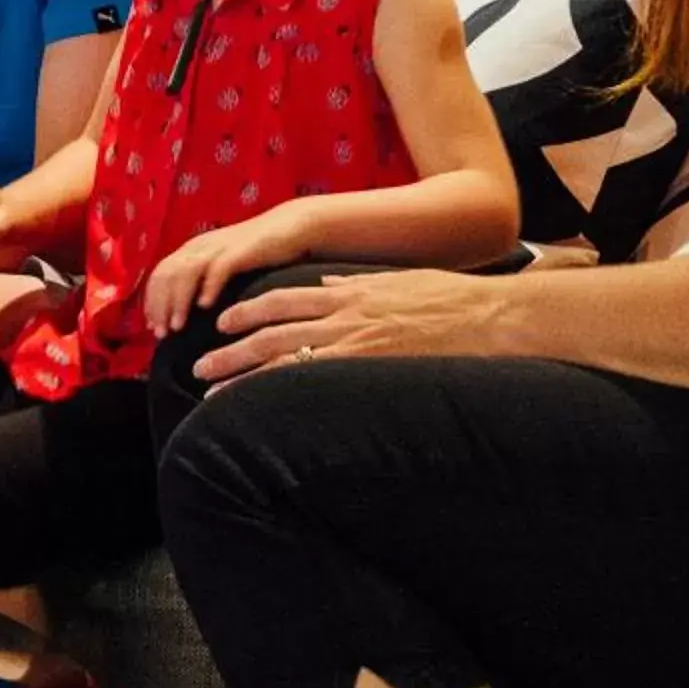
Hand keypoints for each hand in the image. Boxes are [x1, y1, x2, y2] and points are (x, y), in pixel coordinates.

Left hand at [141, 208, 306, 338]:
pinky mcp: (241, 250)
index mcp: (193, 250)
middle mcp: (201, 246)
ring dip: (178, 301)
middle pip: (166, 274)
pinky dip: (208, 287)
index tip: (153, 328)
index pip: (160, 275)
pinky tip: (205, 307)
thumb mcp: (222, 266)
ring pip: (185, 272)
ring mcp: (219, 246)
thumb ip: (204, 282)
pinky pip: (218, 267)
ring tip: (177, 327)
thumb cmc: (257, 254)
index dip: (152, 302)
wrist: (290, 227)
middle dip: (159, 306)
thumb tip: (188, 313)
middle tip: (160, 334)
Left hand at [192, 268, 508, 384]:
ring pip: (283, 357)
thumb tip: (330, 283)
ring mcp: (355, 342)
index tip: (222, 322)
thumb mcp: (398, 279)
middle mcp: (344, 315)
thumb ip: (358, 282)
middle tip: (199, 364)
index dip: (248, 312)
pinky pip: (314, 381)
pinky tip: (259, 408)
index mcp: (350, 293)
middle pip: (272, 331)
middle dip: (231, 348)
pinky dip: (281, 392)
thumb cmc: (452, 300)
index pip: (285, 300)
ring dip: (243, 375)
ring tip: (212, 391)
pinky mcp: (368, 366)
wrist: (489, 316)